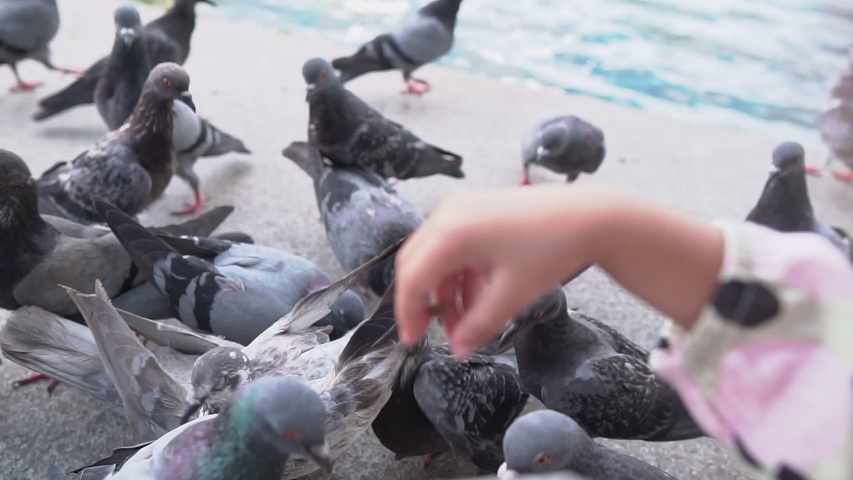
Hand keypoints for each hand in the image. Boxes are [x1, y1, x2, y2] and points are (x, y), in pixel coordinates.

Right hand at [394, 184, 610, 357]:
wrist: (589, 216)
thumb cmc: (551, 248)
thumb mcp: (512, 295)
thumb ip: (479, 325)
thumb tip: (458, 349)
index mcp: (451, 233)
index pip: (412, 278)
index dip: (408, 312)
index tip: (413, 340)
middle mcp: (448, 214)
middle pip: (416, 264)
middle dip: (422, 301)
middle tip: (430, 332)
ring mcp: (462, 209)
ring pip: (436, 257)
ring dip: (445, 291)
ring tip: (464, 323)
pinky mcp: (476, 210)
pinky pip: (454, 246)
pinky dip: (459, 274)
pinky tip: (477, 298)